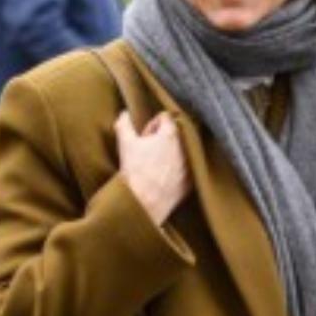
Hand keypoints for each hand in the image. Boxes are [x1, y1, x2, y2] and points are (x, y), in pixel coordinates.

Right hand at [114, 110, 191, 226]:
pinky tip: (163, 178)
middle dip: (163, 139)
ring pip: (182, 152)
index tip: (144, 137)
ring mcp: (190, 166)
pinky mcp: (190, 182)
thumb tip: (125, 113)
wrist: (143, 202)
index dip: (152, 125)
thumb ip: (124, 123)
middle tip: (149, 151)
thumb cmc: (134, 171)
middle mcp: (185, 148)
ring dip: (171, 154)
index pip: (165, 117)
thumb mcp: (125, 142)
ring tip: (155, 165)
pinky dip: (178, 170)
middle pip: (175, 134)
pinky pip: (186, 170)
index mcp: (171, 134)